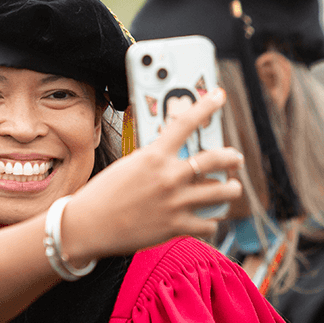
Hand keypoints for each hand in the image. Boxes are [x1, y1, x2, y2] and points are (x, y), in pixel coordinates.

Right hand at [61, 88, 243, 262]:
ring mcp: (175, 202)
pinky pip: (209, 223)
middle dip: (231, 157)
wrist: (88, 226)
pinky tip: (208, 218)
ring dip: (232, 189)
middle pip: (215, 159)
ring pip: (222, 192)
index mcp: (154, 156)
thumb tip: (175, 158)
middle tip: (235, 157)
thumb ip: (154, 160)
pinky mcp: (176, 226)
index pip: (185, 122)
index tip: (218, 95)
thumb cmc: (103, 194)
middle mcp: (168, 177)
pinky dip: (211, 221)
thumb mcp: (128, 166)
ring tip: (232, 188)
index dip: (206, 106)